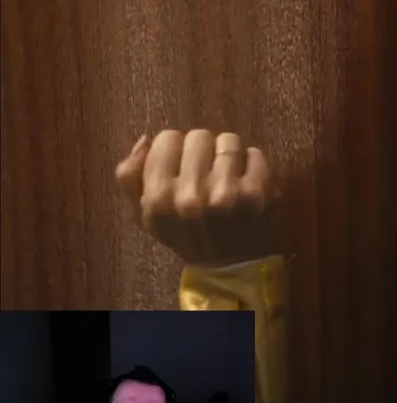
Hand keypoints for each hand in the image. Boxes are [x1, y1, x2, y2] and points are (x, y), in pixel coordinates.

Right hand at [115, 129, 276, 267]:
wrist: (231, 267)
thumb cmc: (186, 235)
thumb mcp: (146, 215)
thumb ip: (131, 177)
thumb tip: (146, 140)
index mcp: (158, 199)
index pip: (166, 139)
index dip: (175, 147)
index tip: (182, 163)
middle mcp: (191, 195)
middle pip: (198, 136)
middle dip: (203, 149)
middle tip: (207, 169)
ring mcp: (228, 193)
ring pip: (228, 140)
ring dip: (229, 152)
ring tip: (228, 173)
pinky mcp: (259, 193)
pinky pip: (254, 153)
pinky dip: (252, 162)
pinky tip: (247, 179)